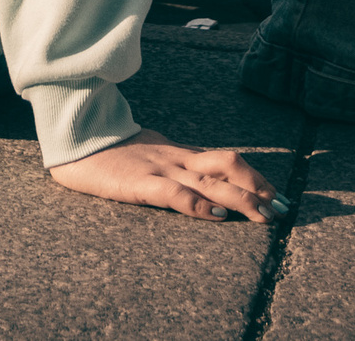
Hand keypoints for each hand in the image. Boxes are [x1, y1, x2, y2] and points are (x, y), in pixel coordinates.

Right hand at [47, 129, 288, 221]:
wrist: (72, 138)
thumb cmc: (108, 151)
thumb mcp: (148, 152)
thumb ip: (172, 163)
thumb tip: (196, 179)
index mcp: (178, 152)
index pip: (226, 160)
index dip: (256, 176)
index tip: (279, 194)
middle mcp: (177, 158)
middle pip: (228, 166)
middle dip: (259, 188)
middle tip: (282, 209)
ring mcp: (160, 168)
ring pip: (210, 180)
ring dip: (242, 198)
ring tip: (264, 215)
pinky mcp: (139, 183)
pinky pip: (174, 193)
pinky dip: (198, 205)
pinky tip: (216, 215)